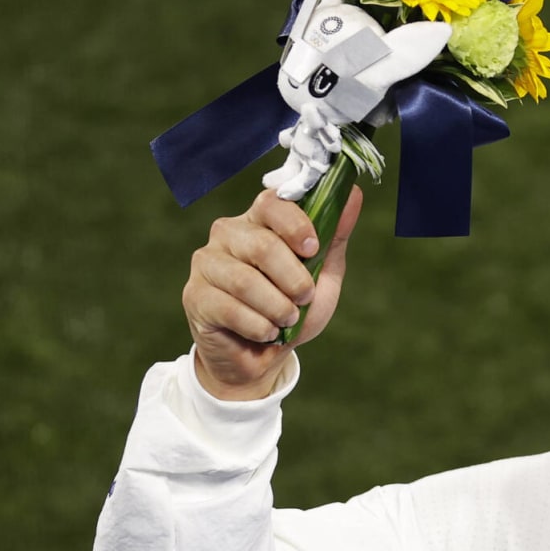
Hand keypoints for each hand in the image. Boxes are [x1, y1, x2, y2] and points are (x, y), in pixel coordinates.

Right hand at [181, 186, 363, 400]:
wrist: (263, 356)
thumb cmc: (292, 308)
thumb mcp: (322, 273)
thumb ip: (334, 235)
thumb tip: (355, 194)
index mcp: (259, 220)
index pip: (271, 202)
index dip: (295, 225)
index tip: (313, 249)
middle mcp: (228, 234)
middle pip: (262, 246)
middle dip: (294, 280)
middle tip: (304, 298)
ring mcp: (207, 263)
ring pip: (246, 281)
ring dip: (278, 307)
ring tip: (286, 320)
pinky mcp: (195, 295)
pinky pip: (230, 308)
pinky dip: (259, 326)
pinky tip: (266, 332)